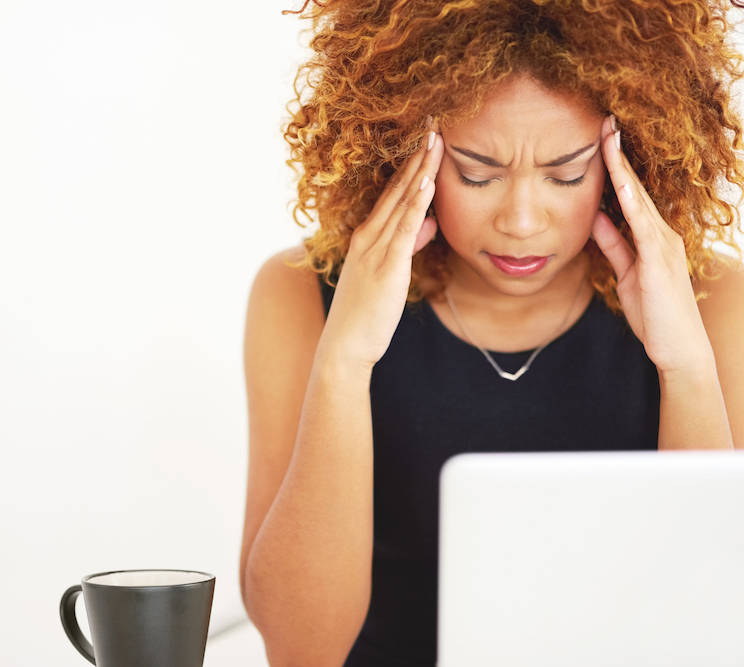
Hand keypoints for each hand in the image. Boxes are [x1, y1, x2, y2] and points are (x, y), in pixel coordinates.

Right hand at [317, 123, 444, 369]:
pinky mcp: (386, 267)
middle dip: (417, 155)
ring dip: (419, 170)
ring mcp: (375, 250)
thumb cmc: (366, 313)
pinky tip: (427, 182)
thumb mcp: (388, 273)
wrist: (345, 345)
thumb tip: (429, 222)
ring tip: (435, 140)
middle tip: (434, 123)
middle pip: (397, 189)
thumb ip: (408, 244)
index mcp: (367, 236)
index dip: (410, 164)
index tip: (427, 138)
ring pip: (401, 202)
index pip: (393, 193)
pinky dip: (415, 204)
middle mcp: (368, 236)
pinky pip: (403, 229)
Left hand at [590, 115, 714, 374]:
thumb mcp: (626, 271)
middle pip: (636, 186)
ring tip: (609, 135)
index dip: (615, 166)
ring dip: (623, 166)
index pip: (630, 194)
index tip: (600, 139)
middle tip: (604, 121)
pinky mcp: (659, 260)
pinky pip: (642, 225)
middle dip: (619, 154)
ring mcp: (663, 244)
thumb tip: (594, 217)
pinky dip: (631, 200)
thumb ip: (612, 244)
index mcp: (651, 236)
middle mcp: (661, 233)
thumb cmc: (653, 312)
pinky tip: (619, 180)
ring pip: (639, 197)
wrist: (677, 347)